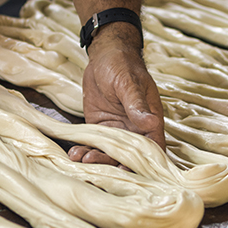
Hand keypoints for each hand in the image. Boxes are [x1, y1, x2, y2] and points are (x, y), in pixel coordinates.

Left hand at [68, 22, 164, 165]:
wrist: (105, 57)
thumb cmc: (123, 65)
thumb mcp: (129, 83)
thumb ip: (137, 104)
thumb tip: (151, 122)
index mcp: (150, 121)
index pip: (153, 147)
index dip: (143, 163)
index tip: (128, 169)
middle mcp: (135, 130)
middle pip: (129, 156)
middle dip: (113, 164)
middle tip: (96, 163)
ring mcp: (117, 132)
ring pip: (109, 153)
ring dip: (96, 159)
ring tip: (81, 158)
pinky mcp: (100, 129)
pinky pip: (94, 145)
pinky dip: (85, 151)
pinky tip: (75, 153)